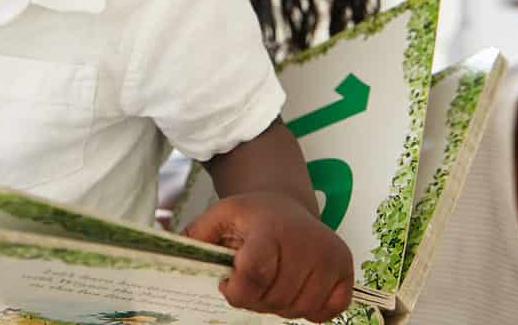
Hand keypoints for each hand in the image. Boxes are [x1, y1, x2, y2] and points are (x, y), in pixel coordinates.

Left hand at [185, 191, 353, 321]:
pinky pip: (327, 312)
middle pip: (275, 298)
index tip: (228, 282)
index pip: (254, 275)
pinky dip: (309, 309)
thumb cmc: (251, 215)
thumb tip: (171, 249)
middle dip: (255, 298)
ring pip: (298, 309)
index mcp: (271, 229)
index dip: (236, 290)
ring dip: (279, 305)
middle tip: (250, 280)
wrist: (288, 204)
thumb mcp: (220, 215)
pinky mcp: (346, 270)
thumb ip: (197, 235)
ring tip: (272, 281)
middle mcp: (306, 242)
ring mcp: (330, 257)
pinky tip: (296, 287)